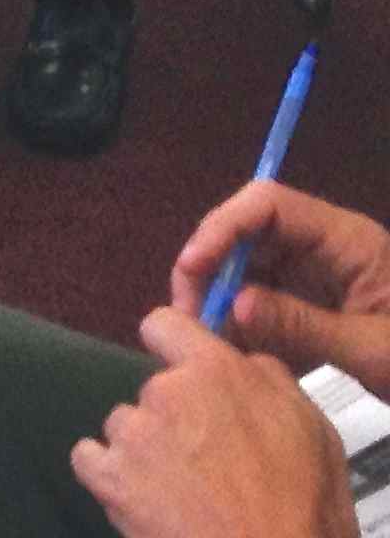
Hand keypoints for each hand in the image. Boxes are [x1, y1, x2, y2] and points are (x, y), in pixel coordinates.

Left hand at [70, 310, 354, 537]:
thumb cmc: (303, 509)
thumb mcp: (314, 429)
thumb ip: (271, 380)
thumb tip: (247, 362)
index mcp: (218, 372)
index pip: (165, 324)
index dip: (172, 343)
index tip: (182, 366)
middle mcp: (167, 393)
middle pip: (153, 388)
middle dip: (175, 415)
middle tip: (208, 457)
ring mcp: (134, 434)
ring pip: (125, 424)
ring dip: (145, 447)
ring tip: (182, 486)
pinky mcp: (111, 476)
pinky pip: (90, 457)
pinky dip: (109, 473)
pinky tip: (142, 494)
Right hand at [170, 184, 389, 396]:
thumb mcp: (376, 350)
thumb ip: (303, 327)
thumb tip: (229, 307)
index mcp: (347, 240)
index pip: (267, 205)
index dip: (222, 227)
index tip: (192, 268)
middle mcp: (328, 247)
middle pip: (250, 234)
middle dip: (213, 268)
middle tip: (189, 316)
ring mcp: (323, 276)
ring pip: (252, 269)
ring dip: (224, 300)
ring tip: (210, 342)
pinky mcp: (322, 306)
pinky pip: (270, 302)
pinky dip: (248, 325)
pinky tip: (241, 355)